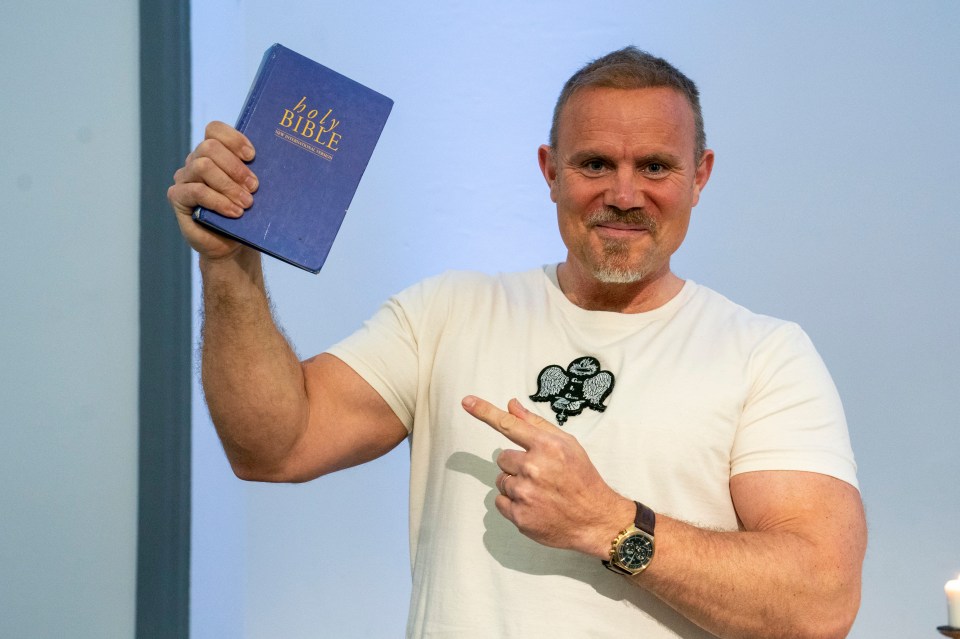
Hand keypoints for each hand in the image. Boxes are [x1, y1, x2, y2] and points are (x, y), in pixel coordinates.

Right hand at [166, 121, 258, 260]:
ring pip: (203, 166)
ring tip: (247, 203)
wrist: (231, 244)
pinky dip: (219, 201)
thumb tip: (277, 161)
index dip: (234, 139)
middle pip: (210, 147)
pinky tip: (234, 212)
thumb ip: (254, 173)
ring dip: (229, 185)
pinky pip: (196, 191)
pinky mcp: (177, 197)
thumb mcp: (251, 190)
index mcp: (213, 153)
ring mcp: (184, 178)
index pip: (215, 130)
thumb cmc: (244, 213)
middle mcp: (195, 161)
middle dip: (235, 167)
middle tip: (254, 187)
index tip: (252, 156)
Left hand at [461, 396, 633, 558]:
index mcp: (546, 446)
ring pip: (501, 481)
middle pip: (502, 458)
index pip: (508, 424)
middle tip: (540, 475)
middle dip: (516, 465)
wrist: (595, 519)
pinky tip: (534, 505)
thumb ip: (537, 424)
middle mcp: (533, 467)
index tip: (467, 401)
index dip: (484, 411)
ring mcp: (525, 493)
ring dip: (515, 485)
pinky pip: (500, 502)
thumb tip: (511, 405)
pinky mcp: (519, 516)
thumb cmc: (582, 479)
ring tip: (540, 492)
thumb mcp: (568, 445)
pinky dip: (513, 504)